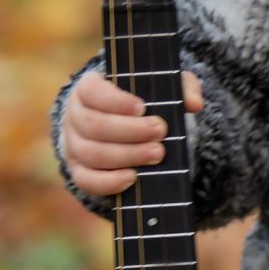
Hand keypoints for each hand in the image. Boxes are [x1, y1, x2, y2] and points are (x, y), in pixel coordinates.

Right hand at [61, 68, 203, 195]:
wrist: (121, 129)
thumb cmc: (141, 104)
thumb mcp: (161, 88)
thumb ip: (180, 87)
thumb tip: (194, 104)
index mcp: (88, 89)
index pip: (91, 91)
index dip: (115, 101)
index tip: (142, 107)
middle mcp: (75, 116)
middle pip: (93, 125)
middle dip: (129, 130)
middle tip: (160, 132)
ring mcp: (74, 146)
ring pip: (91, 153)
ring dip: (125, 155)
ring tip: (156, 154)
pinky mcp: (79, 171)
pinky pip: (86, 181)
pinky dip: (109, 182)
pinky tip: (133, 178)